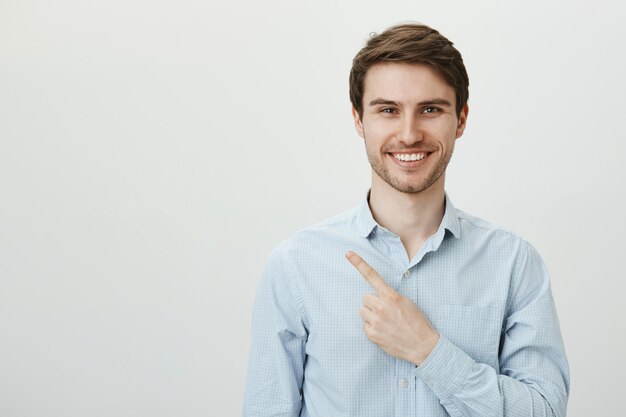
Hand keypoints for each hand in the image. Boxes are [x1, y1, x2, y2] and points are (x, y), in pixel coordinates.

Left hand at [345, 251, 439, 365]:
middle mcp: (381, 307)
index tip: (348, 253)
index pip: (372, 276)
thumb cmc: (416, 322)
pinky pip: (365, 325)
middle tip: (384, 310)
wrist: (422, 345)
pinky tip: (384, 330)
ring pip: (362, 311)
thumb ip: (390, 296)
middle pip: (364, 297)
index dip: (359, 263)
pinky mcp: (372, 334)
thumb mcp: (406, 302)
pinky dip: (372, 327)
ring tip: (384, 321)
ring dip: (370, 314)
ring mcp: (375, 321)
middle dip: (372, 302)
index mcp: (391, 296)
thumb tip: (377, 294)